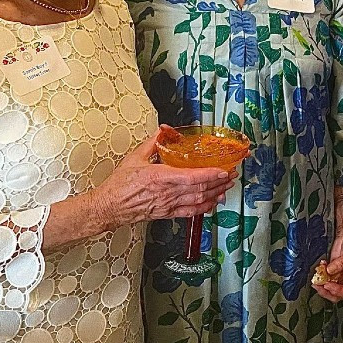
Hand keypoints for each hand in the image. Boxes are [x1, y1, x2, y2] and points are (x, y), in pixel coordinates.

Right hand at [94, 127, 238, 226]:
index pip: (191, 177)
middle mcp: (167, 193)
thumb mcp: (135, 157)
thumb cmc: (120, 184)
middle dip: (219, 182)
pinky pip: (190, 212)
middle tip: (232, 174)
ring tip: (227, 186)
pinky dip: (204, 207)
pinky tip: (213, 202)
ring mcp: (168, 205)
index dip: (210, 174)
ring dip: (215, 193)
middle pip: (200, 189)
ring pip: (198, 201)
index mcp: (160, 177)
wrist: (110, 207)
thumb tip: (164, 129)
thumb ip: (152, 142)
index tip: (223, 170)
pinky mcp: (167, 213)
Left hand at [314, 215, 342, 300]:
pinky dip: (320, 274)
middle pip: (338, 293)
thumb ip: (341, 263)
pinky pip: (325, 277)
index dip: (337, 291)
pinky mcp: (333, 270)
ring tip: (318, 274)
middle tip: (319, 284)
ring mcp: (342, 275)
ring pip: (330, 287)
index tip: (328, 285)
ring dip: (322, 282)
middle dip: (326, 290)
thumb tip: (330, 272)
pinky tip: (321, 267)